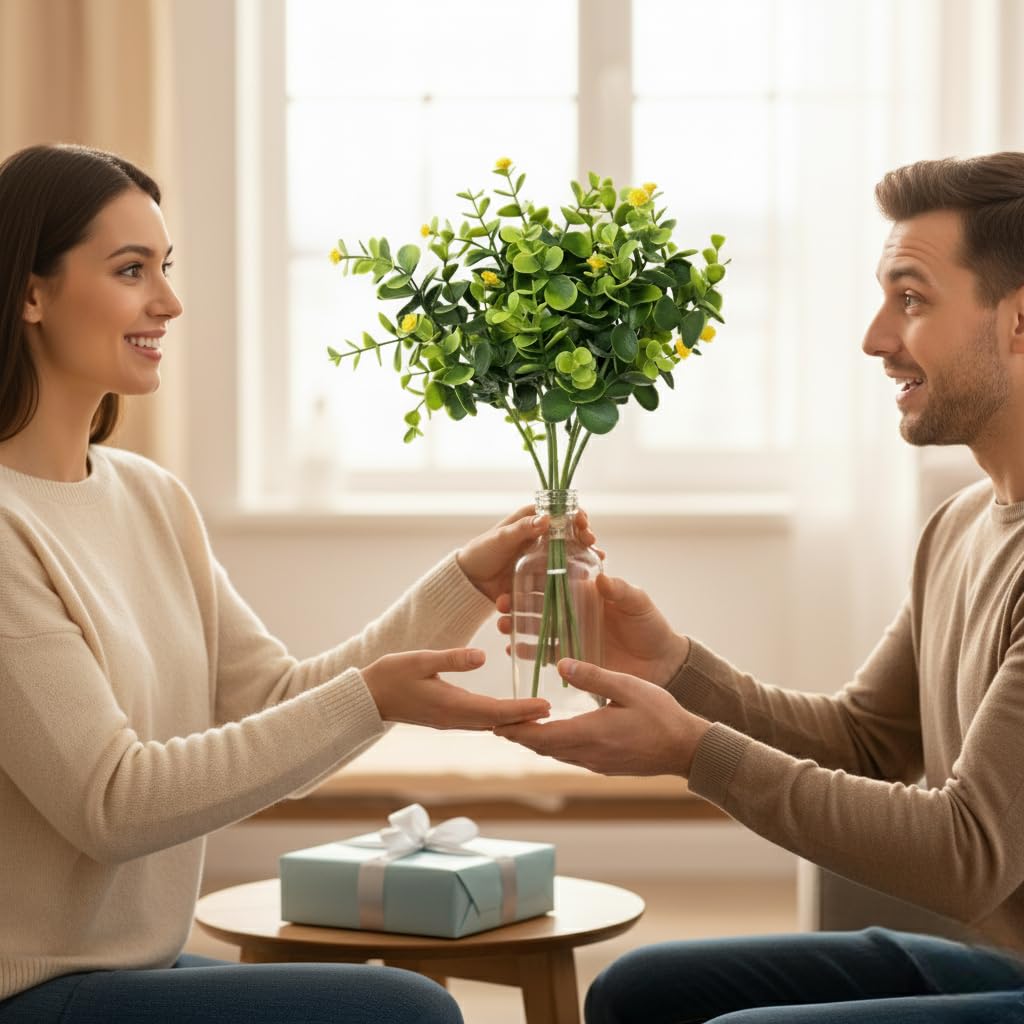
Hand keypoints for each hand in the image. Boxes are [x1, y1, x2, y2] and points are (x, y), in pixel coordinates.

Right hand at [362, 647, 549, 728]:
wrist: (367, 697)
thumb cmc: (392, 675)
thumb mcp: (421, 660)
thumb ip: (452, 659)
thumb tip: (482, 657)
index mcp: (451, 705)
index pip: (495, 711)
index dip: (522, 709)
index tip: (545, 706)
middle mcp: (454, 718)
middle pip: (497, 722)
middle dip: (524, 718)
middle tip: (552, 712)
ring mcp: (449, 720)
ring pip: (488, 724)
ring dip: (513, 720)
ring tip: (537, 713)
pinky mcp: (445, 718)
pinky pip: (478, 721)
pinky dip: (497, 718)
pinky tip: (507, 713)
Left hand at [457, 505, 599, 601]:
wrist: (470, 581)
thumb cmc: (481, 552)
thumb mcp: (501, 538)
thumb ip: (522, 529)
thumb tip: (546, 518)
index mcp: (531, 520)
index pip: (558, 511)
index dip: (574, 514)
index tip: (583, 521)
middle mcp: (540, 536)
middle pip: (569, 531)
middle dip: (584, 534)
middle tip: (591, 540)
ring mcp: (542, 555)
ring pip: (570, 551)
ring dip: (586, 552)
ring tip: (597, 557)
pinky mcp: (541, 574)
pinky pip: (562, 571)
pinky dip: (577, 571)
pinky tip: (588, 576)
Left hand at [495, 658, 710, 776]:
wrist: (686, 749)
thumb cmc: (661, 715)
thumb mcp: (628, 686)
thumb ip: (592, 676)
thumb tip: (560, 663)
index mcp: (590, 733)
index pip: (540, 736)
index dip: (515, 730)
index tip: (493, 721)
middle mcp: (587, 754)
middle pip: (542, 748)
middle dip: (518, 735)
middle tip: (495, 723)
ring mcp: (596, 763)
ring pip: (555, 754)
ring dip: (535, 741)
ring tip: (517, 726)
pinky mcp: (604, 766)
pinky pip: (569, 757)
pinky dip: (554, 745)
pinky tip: (553, 733)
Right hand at [498, 573, 688, 686]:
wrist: (661, 664)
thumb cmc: (651, 627)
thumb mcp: (638, 603)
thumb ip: (621, 591)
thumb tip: (601, 578)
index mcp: (588, 593)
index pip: (556, 581)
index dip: (535, 578)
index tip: (516, 576)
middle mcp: (575, 613)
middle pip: (539, 604)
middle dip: (517, 602)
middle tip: (500, 604)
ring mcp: (571, 635)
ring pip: (537, 628)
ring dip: (517, 626)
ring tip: (502, 625)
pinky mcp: (572, 659)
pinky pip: (544, 654)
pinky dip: (527, 652)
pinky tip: (513, 650)